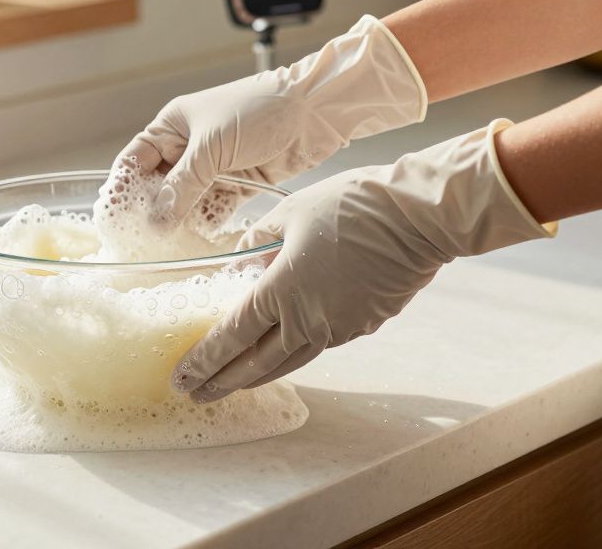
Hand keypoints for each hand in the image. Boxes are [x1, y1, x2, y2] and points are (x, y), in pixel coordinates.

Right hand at [117, 15, 427, 222]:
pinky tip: (197, 241)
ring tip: (168, 247)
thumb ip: (183, 186)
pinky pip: (214, 209)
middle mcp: (190, 146)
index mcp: (174, 125)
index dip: (124, 187)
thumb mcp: (212, 147)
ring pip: (186, 201)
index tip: (115, 217)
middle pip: (159, 185)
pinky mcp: (239, 184)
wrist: (315, 111)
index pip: (136, 159)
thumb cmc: (259, 110)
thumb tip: (156, 221)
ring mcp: (215, 167)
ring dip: (179, 221)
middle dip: (151, 211)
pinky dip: (206, 224)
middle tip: (141, 240)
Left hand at [172, 120, 555, 402]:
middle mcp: (310, 320)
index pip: (233, 336)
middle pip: (257, 363)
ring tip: (232, 384)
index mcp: (284, 291)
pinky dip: (292, 353)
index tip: (182, 378)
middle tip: (196, 395)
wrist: (419, 217)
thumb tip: (235, 265)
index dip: (205, 361)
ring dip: (257, 375)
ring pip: (289, 361)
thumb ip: (255, 243)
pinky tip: (281, 351)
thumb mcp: (288, 214)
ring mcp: (340, 327)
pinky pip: (318, 345)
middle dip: (223, 381)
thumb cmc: (351, 205)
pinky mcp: (363, 325)